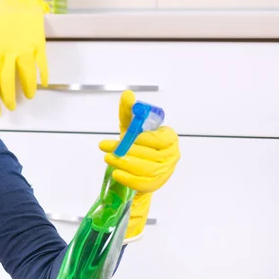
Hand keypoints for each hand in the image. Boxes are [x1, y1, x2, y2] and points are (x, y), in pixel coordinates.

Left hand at [0, 0, 49, 117]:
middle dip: (5, 99)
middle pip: (5, 83)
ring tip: (27, 98)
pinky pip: (40, 65)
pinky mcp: (37, 44)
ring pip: (25, 77)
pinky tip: (42, 84)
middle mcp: (7, 53)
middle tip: (6, 109)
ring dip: (26, 90)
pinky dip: (42, 76)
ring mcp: (24, 49)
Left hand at [99, 91, 180, 240]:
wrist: (139, 164)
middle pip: (149, 155)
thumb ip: (130, 111)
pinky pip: (143, 183)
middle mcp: (172, 155)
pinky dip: (129, 179)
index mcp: (169, 137)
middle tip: (107, 148)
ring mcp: (165, 171)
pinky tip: (116, 173)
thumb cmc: (139, 142)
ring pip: (145, 169)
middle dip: (126, 150)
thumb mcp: (132, 126)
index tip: (123, 136)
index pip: (160, 139)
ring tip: (108, 158)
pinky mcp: (156, 184)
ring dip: (125, 164)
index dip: (142, 139)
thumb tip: (127, 95)